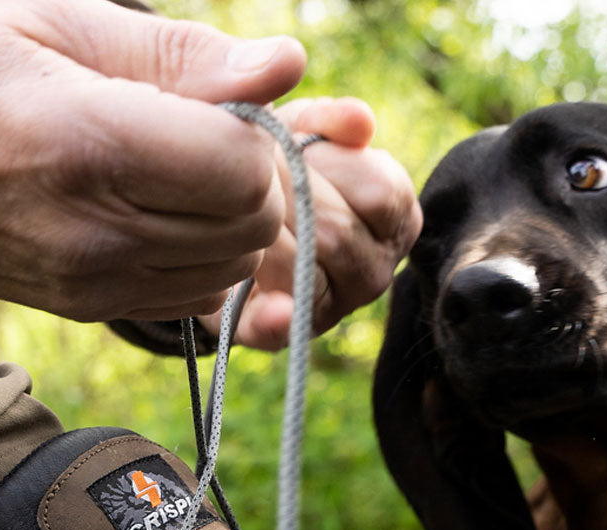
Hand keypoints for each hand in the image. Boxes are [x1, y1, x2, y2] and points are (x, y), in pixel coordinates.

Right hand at [0, 0, 305, 320]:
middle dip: (249, 178)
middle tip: (200, 135)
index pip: (242, 171)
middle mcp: (95, 233)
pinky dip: (199, 260)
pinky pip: (190, 299)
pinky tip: (156, 216)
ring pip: (228, 270)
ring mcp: (89, 283)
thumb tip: (285, 66)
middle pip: (248, 226)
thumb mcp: (58, 22)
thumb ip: (182, 55)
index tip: (215, 105)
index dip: (251, 134)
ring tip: (171, 174)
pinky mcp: (84, 308)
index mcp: (89, 145)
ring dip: (228, 223)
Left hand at [206, 98, 421, 349]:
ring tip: (231, 203)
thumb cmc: (270, 164)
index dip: (326, 160)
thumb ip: (325, 118)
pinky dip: (271, 318)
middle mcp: (375, 271)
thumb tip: (361, 121)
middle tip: (241, 168)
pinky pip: (281, 327)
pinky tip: (260, 299)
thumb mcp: (295, 126)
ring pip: (306, 268)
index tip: (283, 139)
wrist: (210, 216)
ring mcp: (333, 308)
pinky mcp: (283, 334)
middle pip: (336, 232)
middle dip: (283, 192)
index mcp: (396, 218)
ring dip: (261, 230)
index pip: (379, 192)